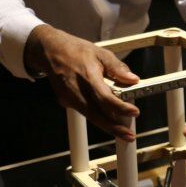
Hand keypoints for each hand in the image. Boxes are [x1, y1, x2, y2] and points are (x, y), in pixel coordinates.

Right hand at [25, 25, 139, 140]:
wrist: (51, 51)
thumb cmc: (77, 51)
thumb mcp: (101, 53)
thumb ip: (117, 67)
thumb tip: (133, 79)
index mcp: (88, 76)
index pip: (105, 97)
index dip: (120, 108)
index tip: (134, 112)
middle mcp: (76, 90)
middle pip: (96, 114)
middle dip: (114, 128)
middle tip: (129, 136)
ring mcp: (69, 98)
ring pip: (90, 116)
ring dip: (106, 125)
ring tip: (122, 131)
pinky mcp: (65, 102)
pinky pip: (84, 111)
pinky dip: (96, 115)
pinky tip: (107, 116)